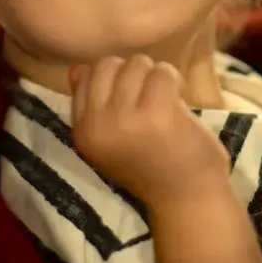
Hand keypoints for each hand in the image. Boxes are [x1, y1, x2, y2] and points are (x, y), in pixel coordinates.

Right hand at [69, 55, 231, 206]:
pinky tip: (179, 100)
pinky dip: (174, 79)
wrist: (185, 198)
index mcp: (82, 132)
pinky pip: (162, 73)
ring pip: (136, 64)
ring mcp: (124, 120)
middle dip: (133, 72)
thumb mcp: (110, 139)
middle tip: (151, 95)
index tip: (132, 99)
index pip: (83, 77)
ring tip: (165, 99)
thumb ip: (93, 105)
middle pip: (107, 65)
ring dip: (156, 75)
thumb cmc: (152, 166)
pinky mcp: (155, 116)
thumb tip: (76, 69)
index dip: (113, 79)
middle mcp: (96, 126)